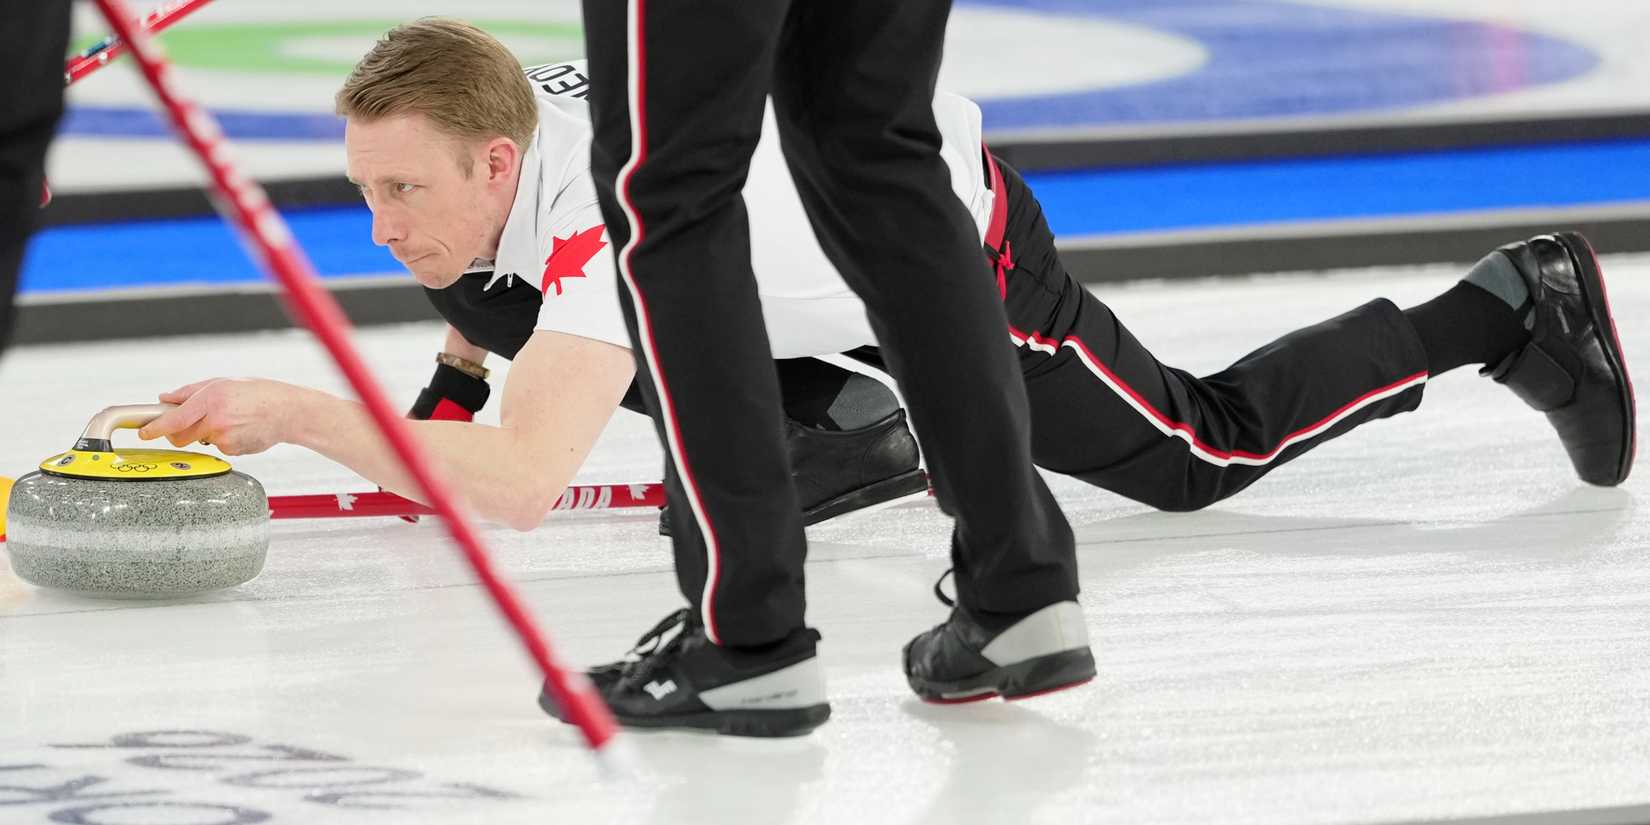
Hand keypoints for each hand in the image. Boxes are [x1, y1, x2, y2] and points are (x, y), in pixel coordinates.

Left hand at [137, 378, 299, 455]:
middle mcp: (216, 421)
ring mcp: (225, 438)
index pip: (174, 419)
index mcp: (211, 399)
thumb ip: (189, 392)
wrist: (288, 411)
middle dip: (174, 433)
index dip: (154, 428)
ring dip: (204, 433)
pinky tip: (238, 428)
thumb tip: (165, 399)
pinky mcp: (234, 450)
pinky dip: (221, 439)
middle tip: (182, 424)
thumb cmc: (258, 393)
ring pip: (200, 441)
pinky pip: (217, 447)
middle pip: (180, 437)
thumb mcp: (222, 383)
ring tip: (227, 419)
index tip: (143, 433)